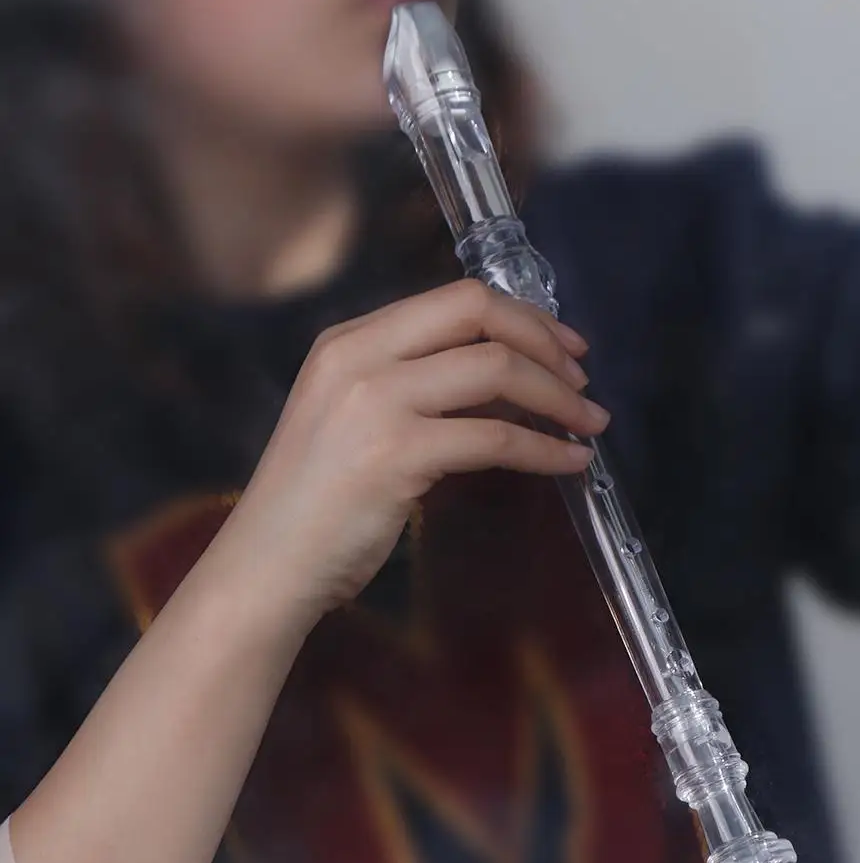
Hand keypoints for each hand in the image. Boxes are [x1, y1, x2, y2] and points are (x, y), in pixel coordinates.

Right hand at [204, 280, 608, 622]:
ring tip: (590, 424)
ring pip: (496, 371)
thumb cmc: (315, 499)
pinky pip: (496, 439)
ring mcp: (375, 401)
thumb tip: (506, 377)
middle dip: (547, 344)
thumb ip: (416, 384)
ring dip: (559, 397)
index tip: (563, 345)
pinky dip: (545, 449)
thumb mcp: (356, 415)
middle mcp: (361, 355)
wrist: (267, 564)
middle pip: (480, 315)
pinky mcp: (395, 454)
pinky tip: (569, 462)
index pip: (457, 299)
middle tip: (583, 380)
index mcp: (351, 339)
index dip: (523, 317)